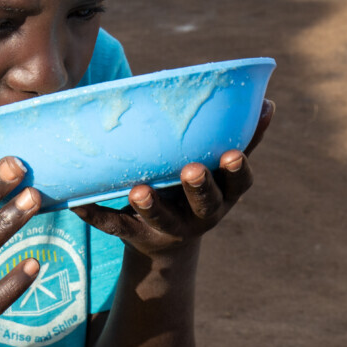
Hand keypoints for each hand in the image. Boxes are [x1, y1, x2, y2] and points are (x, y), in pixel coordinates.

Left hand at [76, 100, 273, 257]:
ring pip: (161, 218)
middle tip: (190, 170)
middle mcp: (200, 215)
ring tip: (139, 190)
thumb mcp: (220, 172)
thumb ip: (242, 139)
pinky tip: (78, 202)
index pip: (238, 185)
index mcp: (223, 195)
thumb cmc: (196, 190)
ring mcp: (167, 227)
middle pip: (203, 204)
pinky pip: (114, 225)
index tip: (232, 154)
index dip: (237, 172)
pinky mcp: (134, 232)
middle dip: (198, 188)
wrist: (164, 243)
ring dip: (151, 205)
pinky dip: (96, 214)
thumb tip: (267, 103)